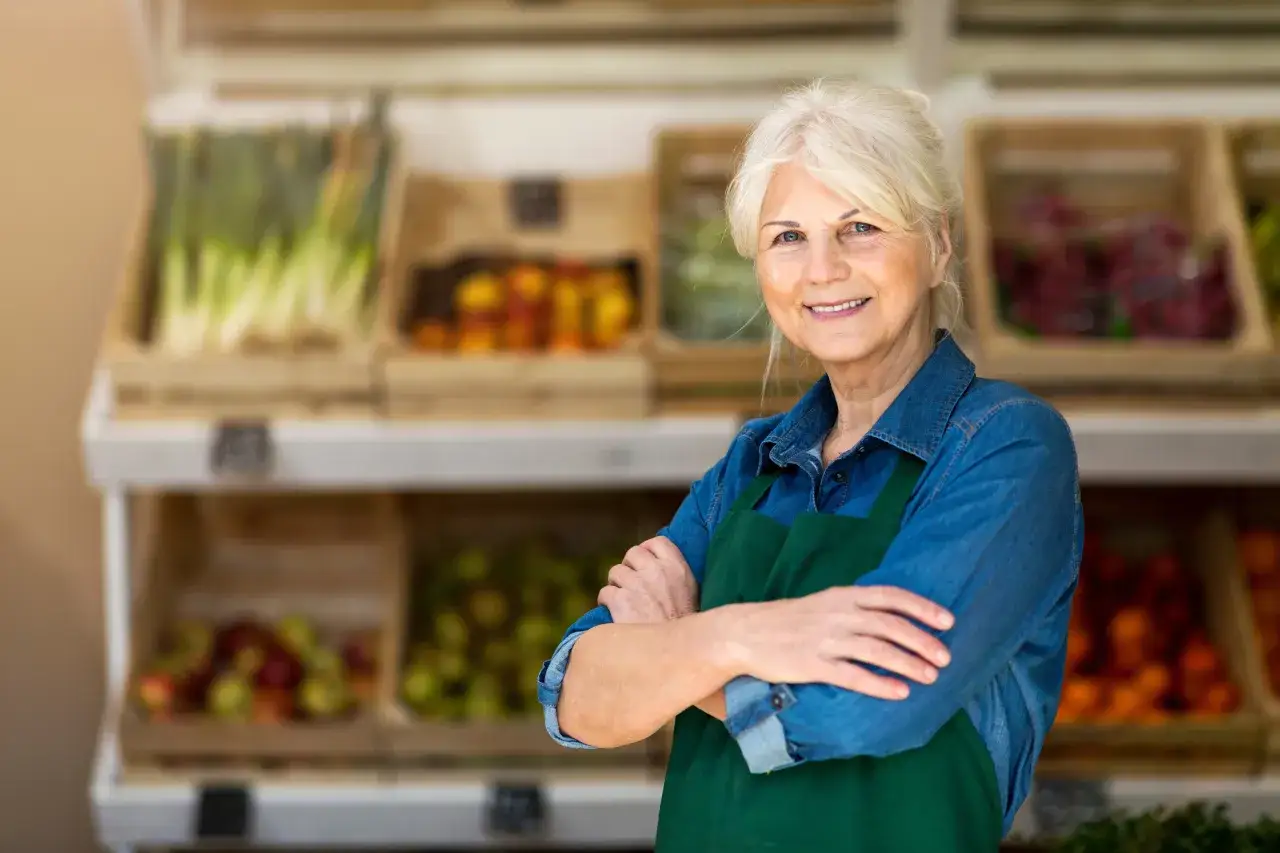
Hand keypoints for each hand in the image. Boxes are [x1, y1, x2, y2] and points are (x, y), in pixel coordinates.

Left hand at [597, 536, 697, 623]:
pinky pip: (605, 592)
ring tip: (624, 601)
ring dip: (617, 585)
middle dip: (630, 567)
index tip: (644, 562)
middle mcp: (656, 571)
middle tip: (632, 584)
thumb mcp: (691, 595)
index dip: (647, 550)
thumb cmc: (684, 628)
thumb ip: (676, 576)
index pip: (657, 542)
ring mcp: (637, 584)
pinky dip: (607, 602)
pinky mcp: (620, 600)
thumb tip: (660, 568)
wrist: (676, 656)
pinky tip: (614, 612)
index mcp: (677, 568)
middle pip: (633, 553)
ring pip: (615, 572)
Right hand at [723, 586, 954, 699]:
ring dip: (907, 663)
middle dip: (922, 640)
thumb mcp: (824, 602)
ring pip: (876, 650)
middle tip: (946, 657)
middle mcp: (838, 614)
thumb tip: (894, 617)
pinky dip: (879, 684)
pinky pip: (852, 675)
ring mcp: (825, 640)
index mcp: (842, 595)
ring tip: (931, 676)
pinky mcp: (813, 665)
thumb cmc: (789, 619)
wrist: (745, 632)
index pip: (890, 596)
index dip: (921, 607)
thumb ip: (855, 606)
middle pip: (889, 625)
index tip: (947, 621)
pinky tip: (899, 692)